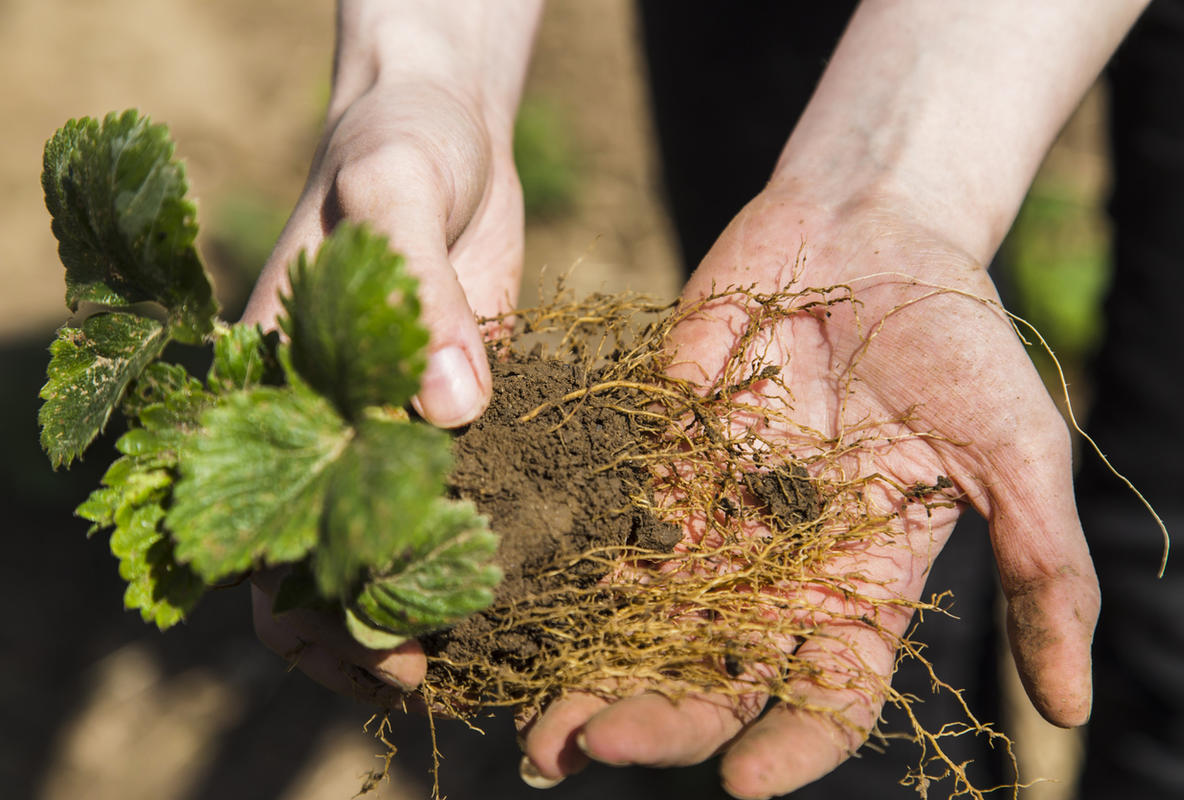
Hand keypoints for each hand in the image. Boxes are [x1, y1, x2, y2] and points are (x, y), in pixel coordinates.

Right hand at [242, 74, 525, 694]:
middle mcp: (330, 428)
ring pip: (402, 545)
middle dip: (379, 630)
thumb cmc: (396, 145)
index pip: (265, 540)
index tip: (389, 651)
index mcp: (275, 395)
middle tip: (445, 670)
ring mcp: (396, 427)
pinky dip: (488, 537)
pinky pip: (468, 492)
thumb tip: (454, 409)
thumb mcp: (392, 191)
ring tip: (494, 644)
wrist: (445, 127)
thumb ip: (413, 293)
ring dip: (435, 601)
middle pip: (333, 567)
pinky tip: (534, 570)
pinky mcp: (461, 412)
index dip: (316, 612)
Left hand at [520, 181, 1099, 797]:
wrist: (872, 228)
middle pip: (714, 668)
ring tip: (535, 725)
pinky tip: (519, 603)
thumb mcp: (1017, 453)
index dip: (791, 744)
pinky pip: (607, 514)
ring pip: (644, 610)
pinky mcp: (658, 445)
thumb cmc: (957, 339)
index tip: (744, 782)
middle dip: (658, 717)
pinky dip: (565, 563)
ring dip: (588, 666)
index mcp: (862, 579)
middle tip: (591, 748)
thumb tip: (1070, 711)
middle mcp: (777, 560)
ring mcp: (712, 505)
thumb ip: (1041, 571)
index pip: (827, 691)